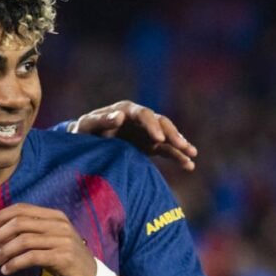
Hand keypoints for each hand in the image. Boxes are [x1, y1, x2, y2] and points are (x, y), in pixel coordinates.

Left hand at [0, 203, 96, 275]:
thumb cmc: (66, 258)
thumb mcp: (51, 238)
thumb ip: (31, 230)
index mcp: (54, 215)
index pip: (22, 209)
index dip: (0, 216)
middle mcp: (59, 224)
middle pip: (19, 223)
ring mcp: (62, 240)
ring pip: (23, 241)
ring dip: (3, 252)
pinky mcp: (62, 258)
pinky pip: (31, 257)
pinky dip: (14, 264)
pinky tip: (6, 270)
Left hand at [73, 101, 196, 170]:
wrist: (84, 144)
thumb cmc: (83, 132)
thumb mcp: (86, 126)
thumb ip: (101, 121)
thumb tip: (119, 116)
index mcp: (125, 110)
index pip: (143, 114)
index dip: (152, 124)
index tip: (159, 138)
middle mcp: (139, 120)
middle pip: (160, 123)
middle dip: (172, 134)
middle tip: (181, 145)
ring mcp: (146, 133)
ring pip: (167, 136)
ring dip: (180, 144)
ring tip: (192, 154)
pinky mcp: (149, 146)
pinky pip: (166, 150)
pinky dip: (177, 156)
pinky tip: (189, 165)